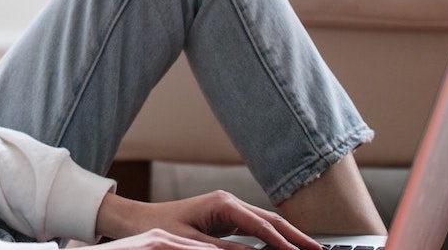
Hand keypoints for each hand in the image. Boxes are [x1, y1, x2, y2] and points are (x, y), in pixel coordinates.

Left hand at [93, 191, 322, 249]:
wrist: (138, 219)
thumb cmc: (159, 228)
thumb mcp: (191, 243)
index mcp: (222, 204)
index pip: (262, 225)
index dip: (283, 241)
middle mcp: (228, 203)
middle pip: (271, 220)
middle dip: (296, 235)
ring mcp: (228, 209)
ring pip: (266, 223)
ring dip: (287, 236)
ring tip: (309, 249)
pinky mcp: (225, 218)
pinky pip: (255, 228)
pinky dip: (272, 237)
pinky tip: (284, 247)